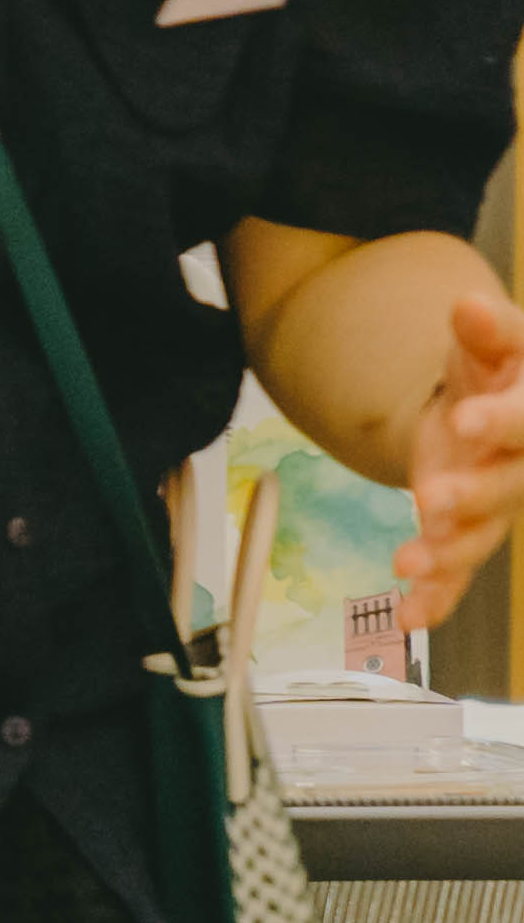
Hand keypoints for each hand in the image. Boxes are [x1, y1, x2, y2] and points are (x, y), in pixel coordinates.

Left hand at [393, 290, 523, 625]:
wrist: (488, 398)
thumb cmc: (501, 364)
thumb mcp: (496, 339)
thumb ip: (487, 329)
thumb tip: (470, 307)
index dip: (500, 422)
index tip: (466, 421)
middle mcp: (522, 467)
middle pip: (507, 487)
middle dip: (473, 495)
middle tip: (435, 498)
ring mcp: (495, 503)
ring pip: (480, 535)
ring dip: (447, 552)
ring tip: (410, 562)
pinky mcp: (465, 528)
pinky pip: (456, 570)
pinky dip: (435, 595)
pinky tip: (411, 615)